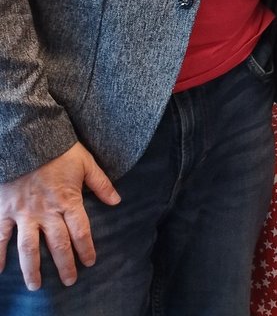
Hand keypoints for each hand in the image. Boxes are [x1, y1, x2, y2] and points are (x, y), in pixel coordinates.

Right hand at [0, 143, 119, 289]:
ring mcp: (23, 213)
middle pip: (57, 244)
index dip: (86, 249)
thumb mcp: (86, 163)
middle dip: (64, 265)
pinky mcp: (4, 211)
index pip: (80, 231)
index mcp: (67, 200)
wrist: (27, 140)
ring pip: (28, 247)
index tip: (90, 262)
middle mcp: (46, 211)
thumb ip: (101, 184)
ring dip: (31, 268)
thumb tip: (117, 201)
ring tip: (35, 286)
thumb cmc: (59, 150)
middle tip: (69, 281)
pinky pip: (0, 236)